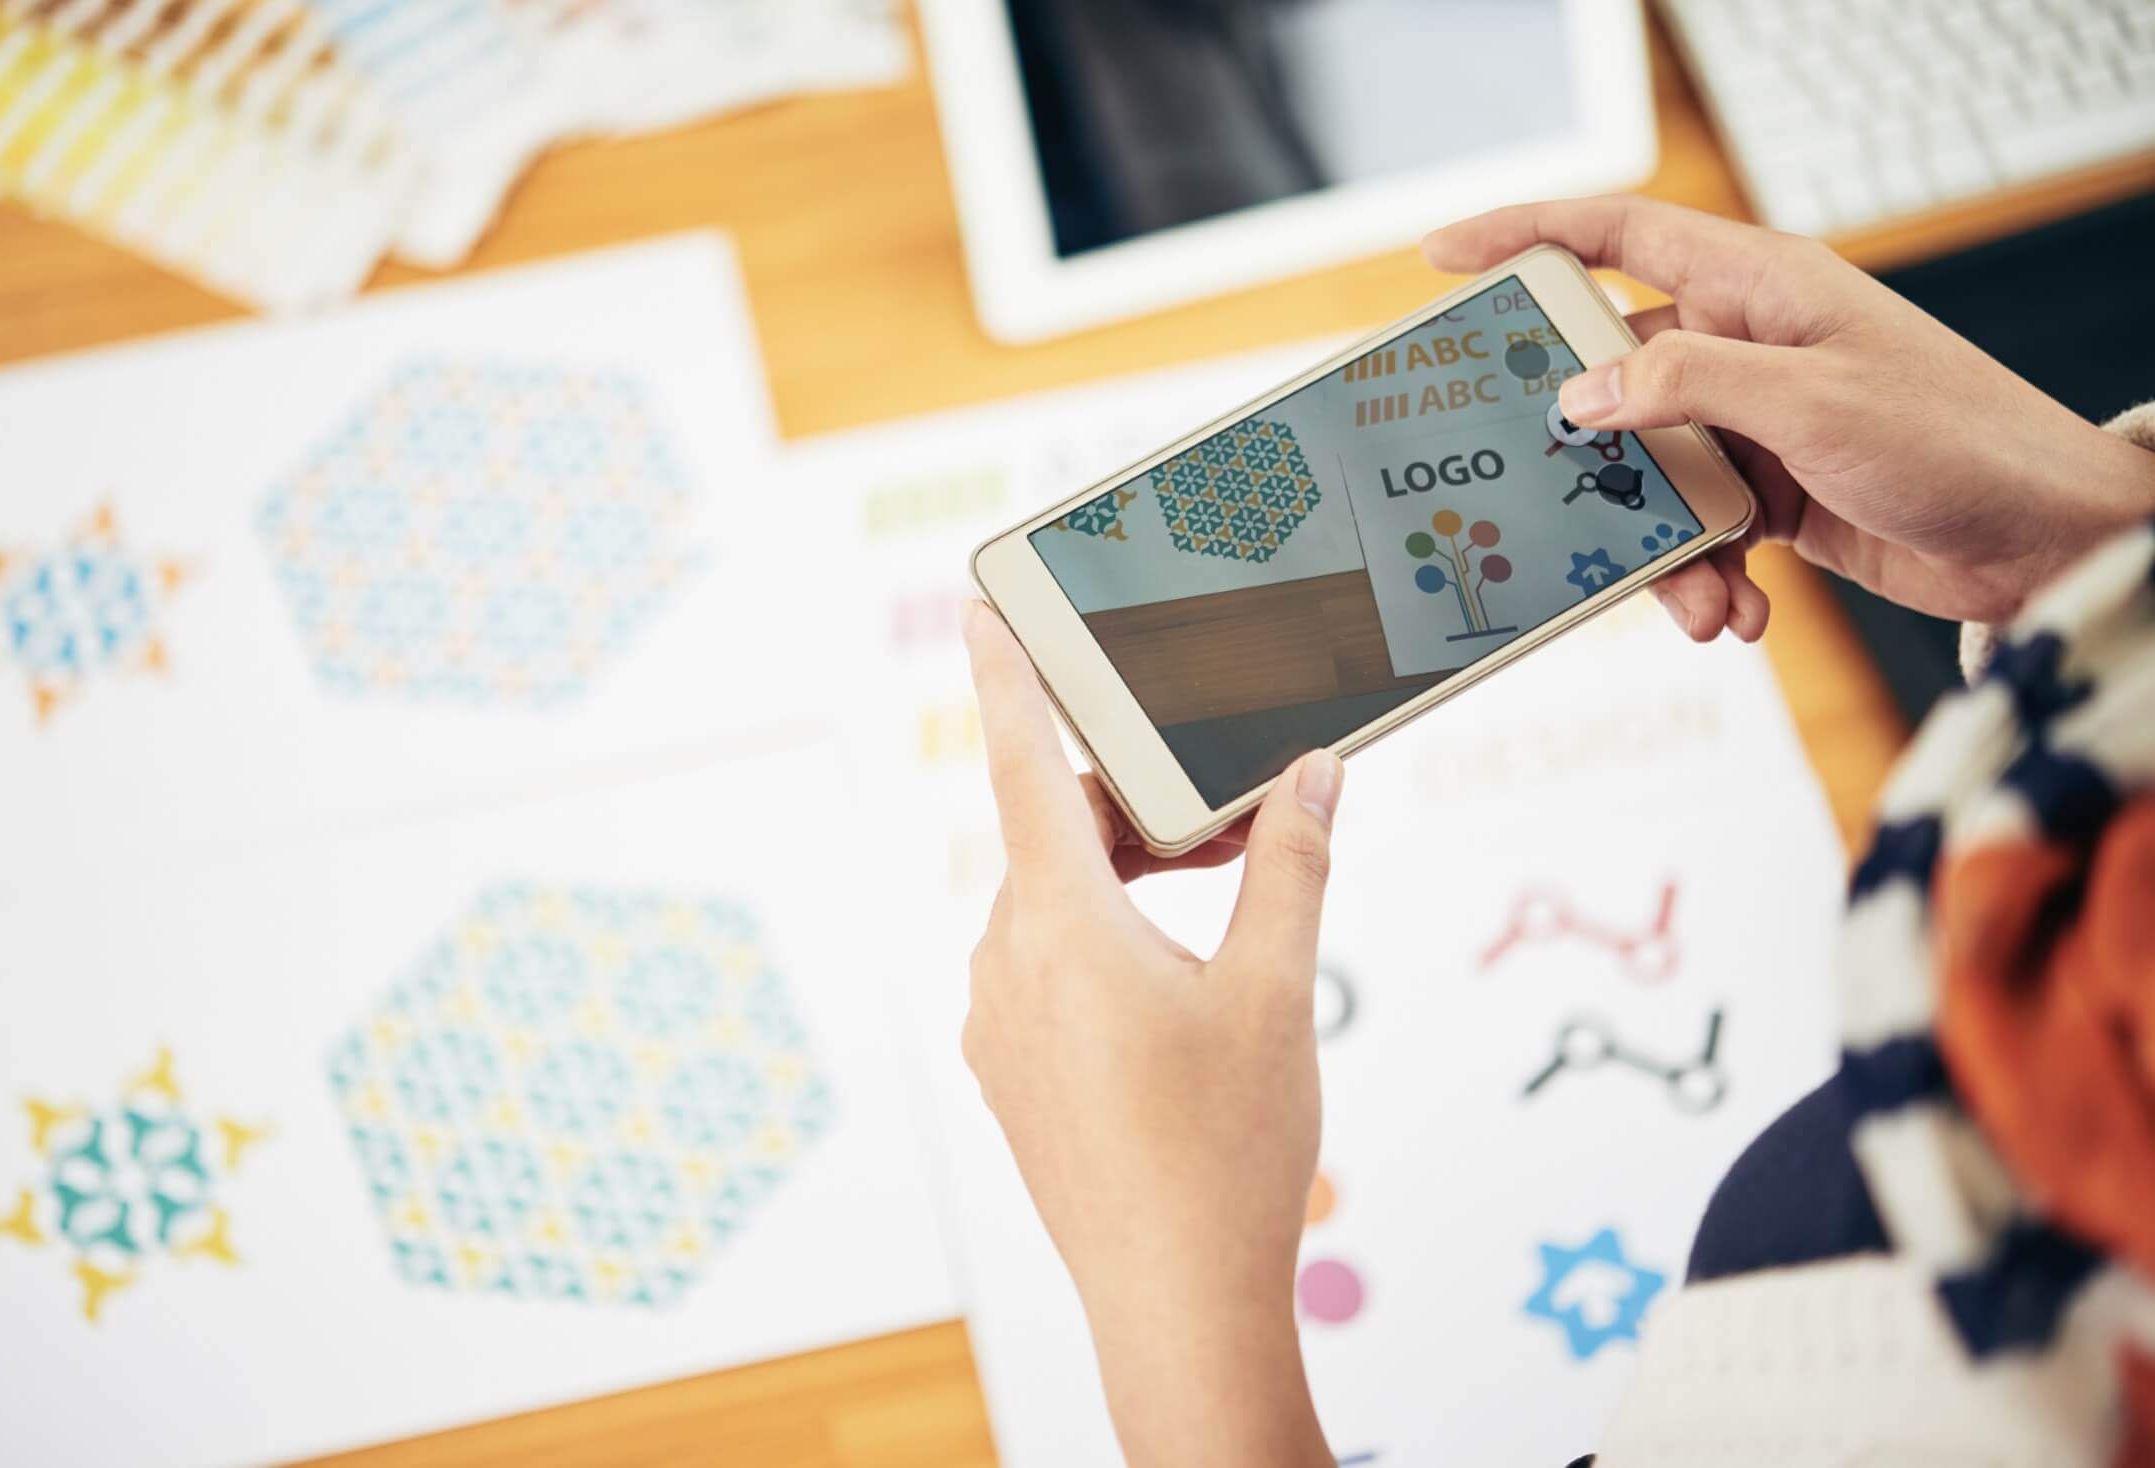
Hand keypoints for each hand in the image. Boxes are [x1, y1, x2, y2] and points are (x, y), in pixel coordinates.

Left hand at [961, 601, 1339, 1467]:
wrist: (1175, 1302)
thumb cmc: (1229, 1150)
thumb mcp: (1277, 991)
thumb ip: (1291, 867)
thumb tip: (1309, 775)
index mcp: (1060, 921)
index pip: (1022, 764)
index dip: (1007, 676)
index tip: (983, 607)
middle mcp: (1008, 960)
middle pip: (1060, 838)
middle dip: (1142, 809)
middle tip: (1237, 809)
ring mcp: (1001, 1023)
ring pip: (1058, 905)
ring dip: (1131, 881)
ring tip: (1229, 903)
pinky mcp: (1012, 1071)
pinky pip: (1048, 966)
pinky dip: (1107, 941)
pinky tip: (1180, 984)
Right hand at [1425, 196, 2154, 638]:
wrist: (2045, 540)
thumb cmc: (1955, 440)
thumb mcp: (1809, 402)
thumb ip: (1686, 387)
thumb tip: (1580, 394)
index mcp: (1756, 286)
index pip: (1617, 235)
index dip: (1526, 236)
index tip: (1447, 259)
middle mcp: (1747, 345)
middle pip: (1613, 380)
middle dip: (1582, 456)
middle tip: (1537, 493)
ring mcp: (1756, 422)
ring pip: (1648, 476)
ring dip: (1658, 549)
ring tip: (1700, 604)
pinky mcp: (1772, 494)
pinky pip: (1695, 532)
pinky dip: (1707, 581)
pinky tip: (1744, 615)